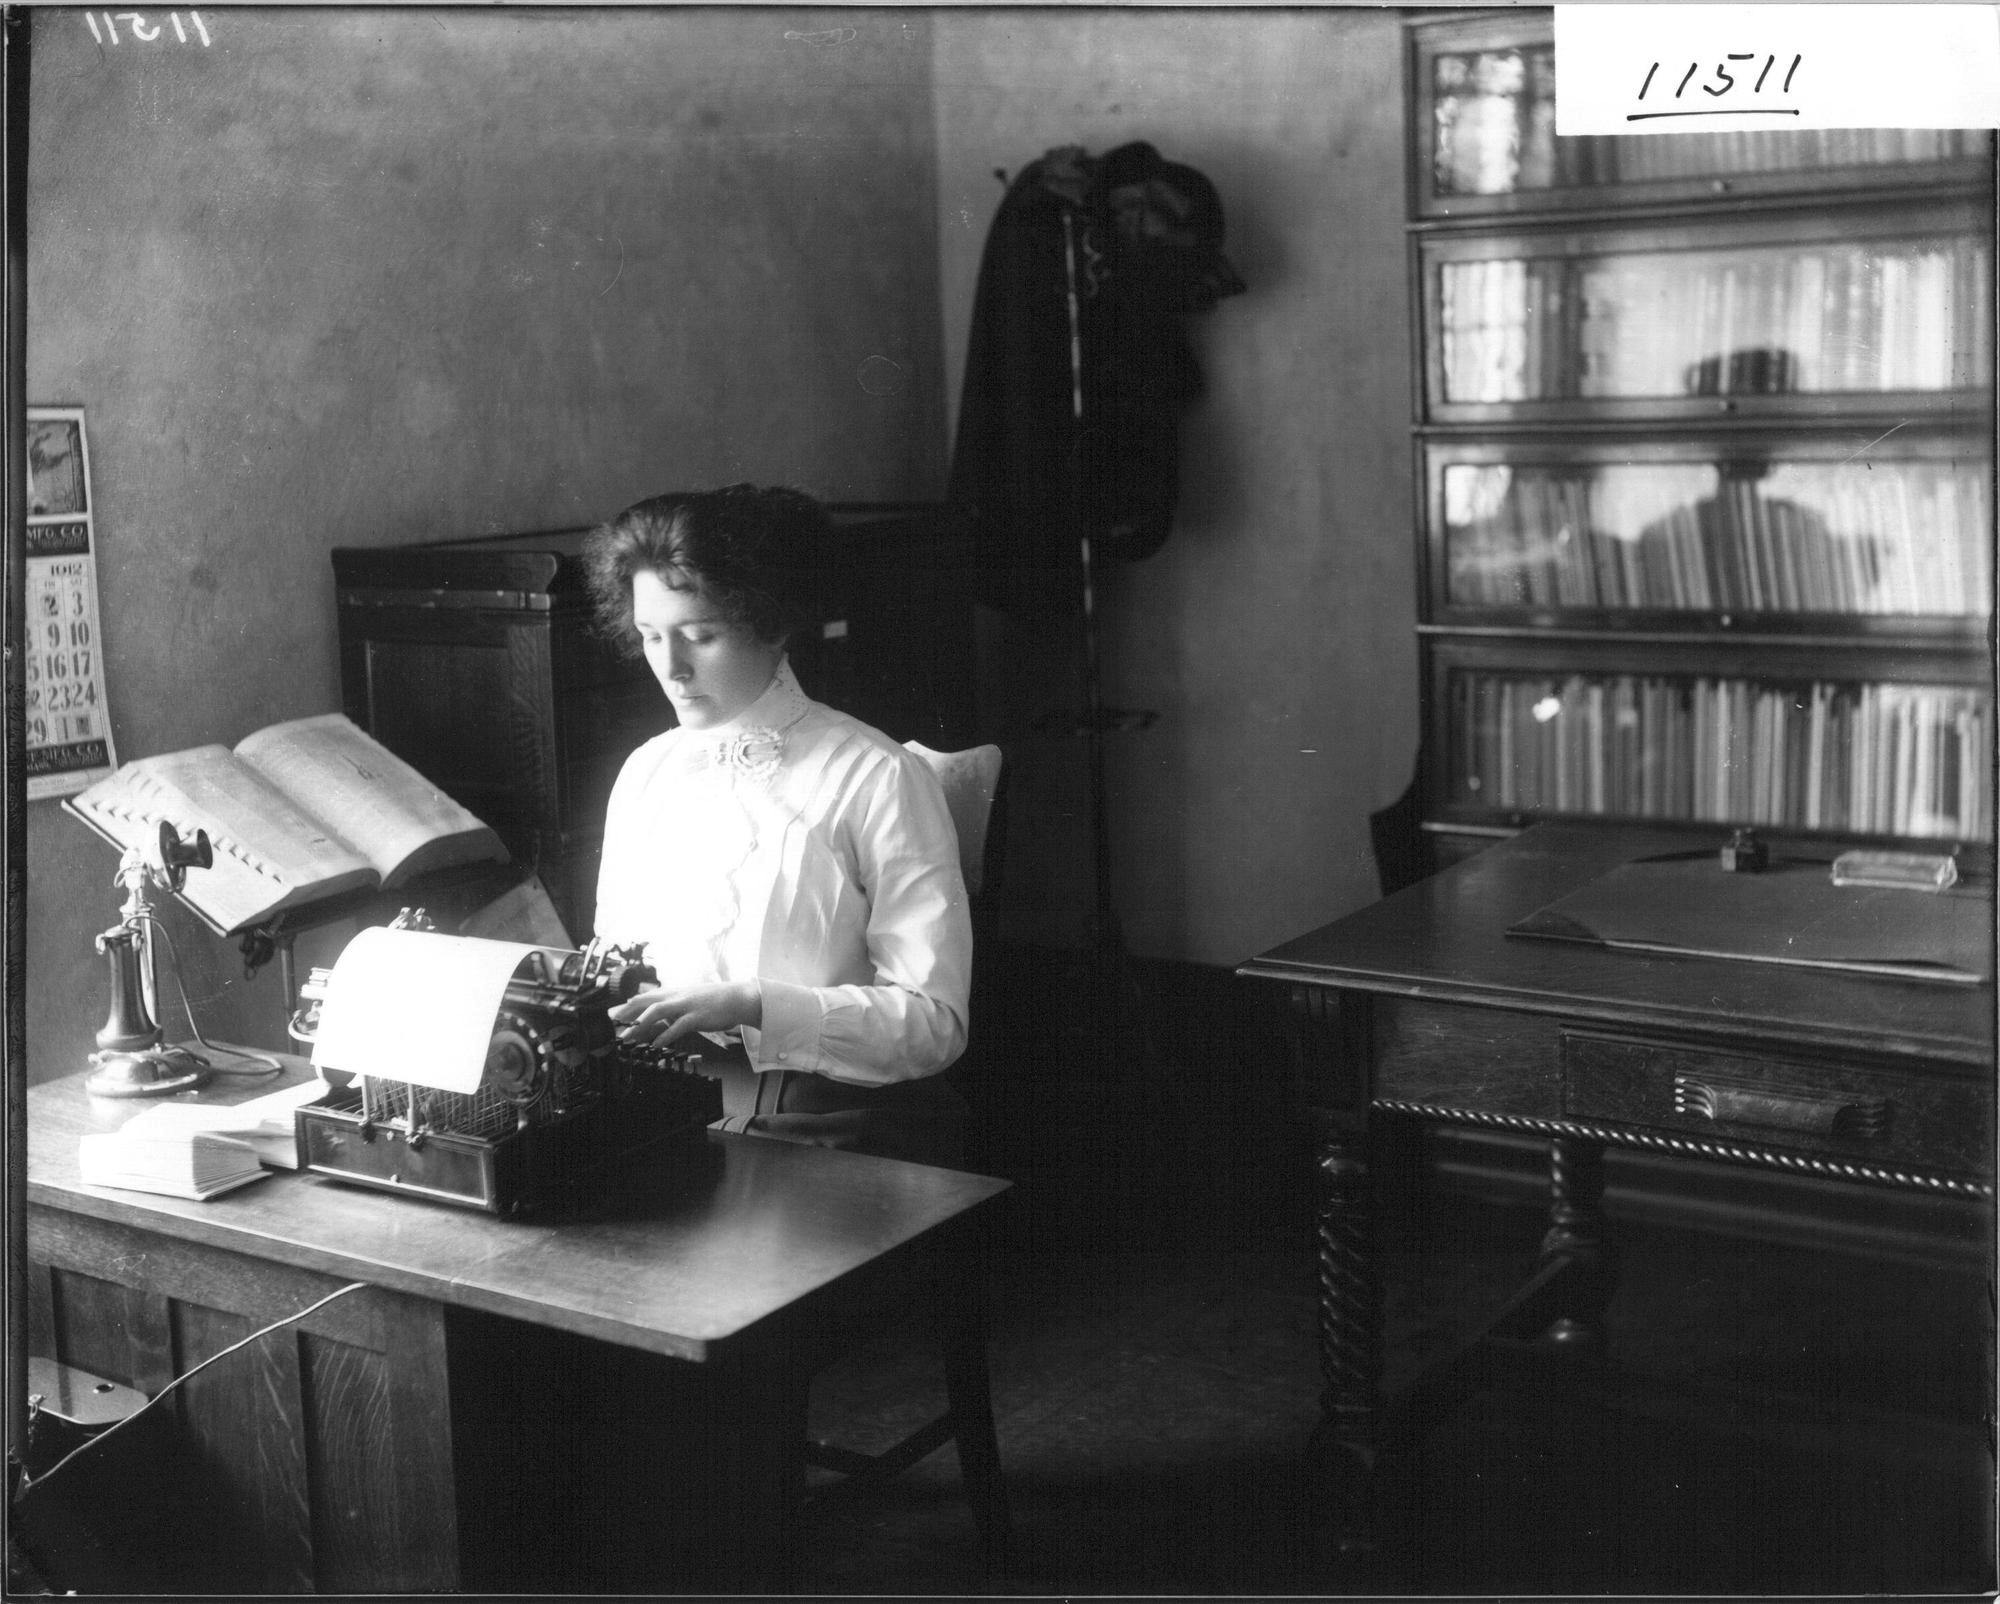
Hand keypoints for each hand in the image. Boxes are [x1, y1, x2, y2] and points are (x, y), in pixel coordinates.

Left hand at [610, 980, 761, 1047]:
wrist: (737, 997)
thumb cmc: (712, 1001)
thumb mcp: (687, 1001)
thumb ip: (670, 1009)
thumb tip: (652, 1021)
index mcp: (673, 992)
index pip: (644, 997)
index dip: (627, 1006)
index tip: (612, 1016)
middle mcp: (676, 996)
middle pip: (646, 1002)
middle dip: (627, 1014)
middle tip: (612, 1026)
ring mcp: (687, 1005)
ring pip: (658, 1011)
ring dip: (640, 1025)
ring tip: (627, 1038)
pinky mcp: (698, 1016)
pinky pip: (678, 1026)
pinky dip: (665, 1035)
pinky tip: (655, 1044)